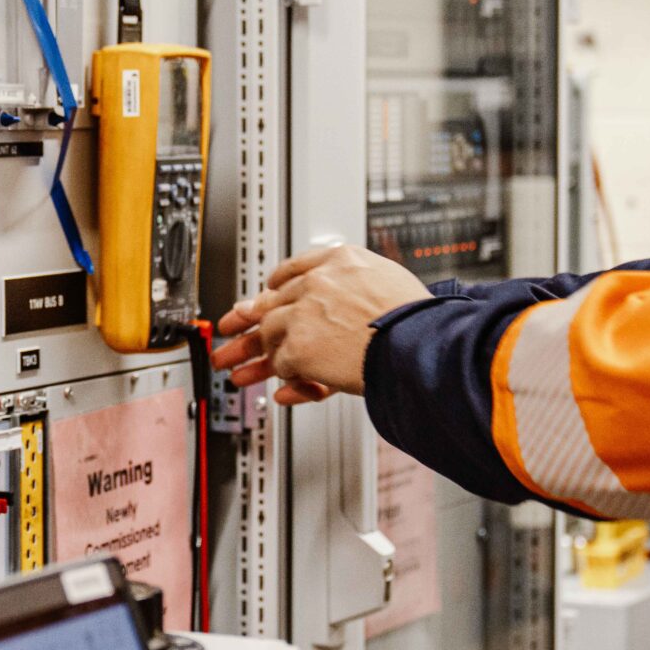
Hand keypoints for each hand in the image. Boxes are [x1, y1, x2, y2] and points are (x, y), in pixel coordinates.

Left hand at [212, 244, 430, 405]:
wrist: (420, 343)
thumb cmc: (418, 320)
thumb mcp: (389, 283)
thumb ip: (357, 288)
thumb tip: (344, 300)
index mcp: (341, 260)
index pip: (293, 268)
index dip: (275, 287)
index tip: (263, 297)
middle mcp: (317, 283)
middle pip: (272, 301)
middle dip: (247, 320)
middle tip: (229, 330)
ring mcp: (304, 314)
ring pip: (270, 333)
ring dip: (254, 355)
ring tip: (234, 370)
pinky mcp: (299, 347)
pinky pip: (283, 365)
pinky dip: (287, 379)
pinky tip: (285, 390)